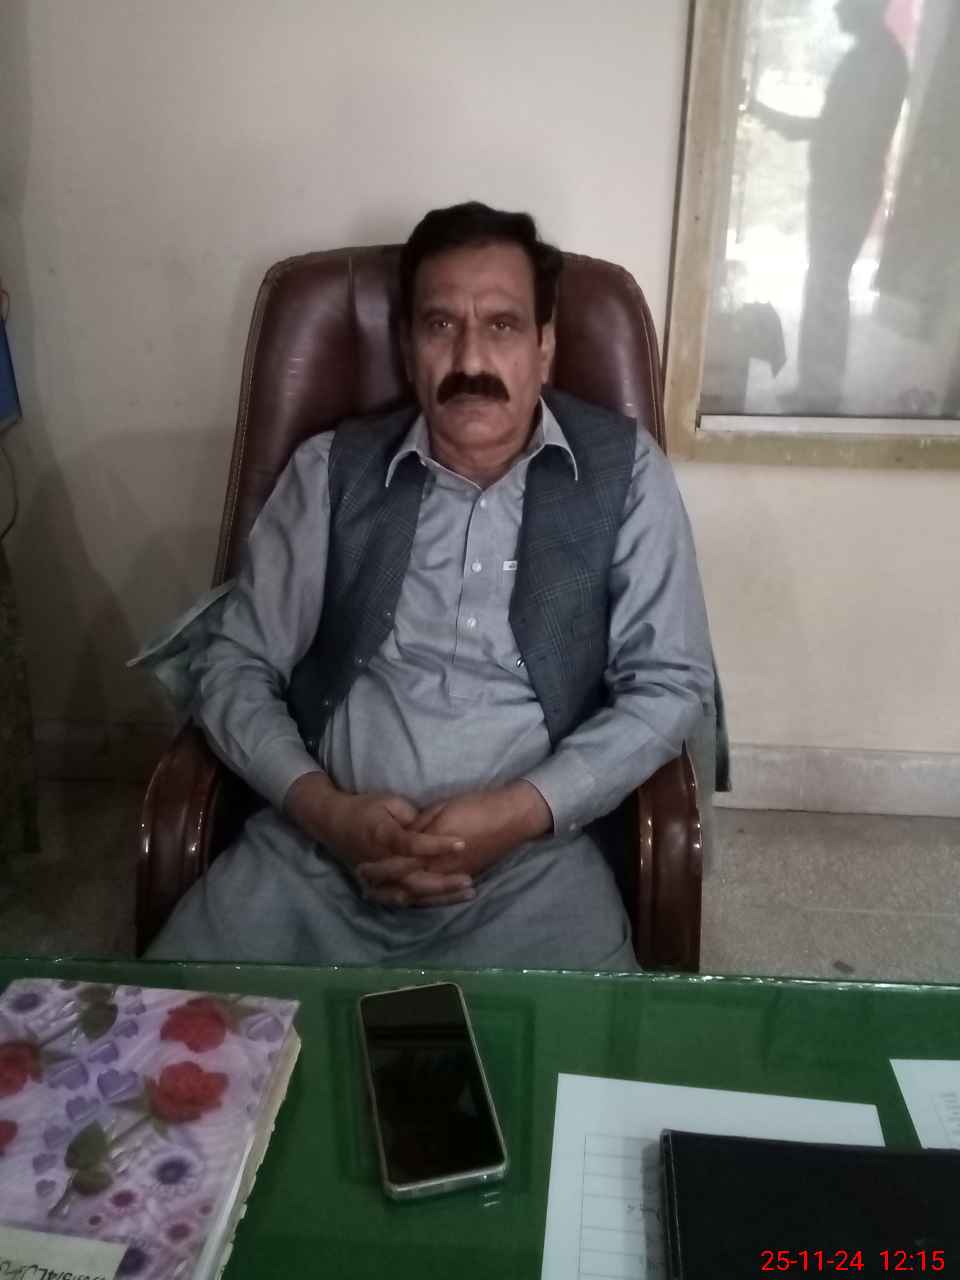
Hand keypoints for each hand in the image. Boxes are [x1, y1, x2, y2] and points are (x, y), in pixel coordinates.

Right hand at [284, 771, 473, 901]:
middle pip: (414, 878)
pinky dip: (427, 901)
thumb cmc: (365, 809)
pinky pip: (405, 899)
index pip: (412, 844)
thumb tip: (434, 828)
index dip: (437, 845)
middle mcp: (381, 861)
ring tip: (468, 892)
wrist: (335, 824)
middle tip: (469, 880)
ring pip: (412, 894)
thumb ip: (412, 815)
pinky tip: (448, 901)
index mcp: (383, 836)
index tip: (462, 843)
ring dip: (440, 896)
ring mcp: (379, 878)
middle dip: (443, 882)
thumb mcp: (388, 801)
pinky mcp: (380, 886)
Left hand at [356, 781, 553, 904]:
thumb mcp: (441, 809)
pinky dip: (424, 899)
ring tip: (381, 897)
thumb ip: (420, 826)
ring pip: (423, 893)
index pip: (400, 863)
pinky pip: (441, 894)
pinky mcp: (466, 875)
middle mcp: (442, 866)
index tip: (362, 869)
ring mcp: (455, 874)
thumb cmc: (476, 806)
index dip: (380, 868)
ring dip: (401, 896)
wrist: (510, 816)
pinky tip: (413, 899)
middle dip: (386, 888)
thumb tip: (404, 836)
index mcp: (432, 846)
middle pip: (407, 883)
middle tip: (365, 890)